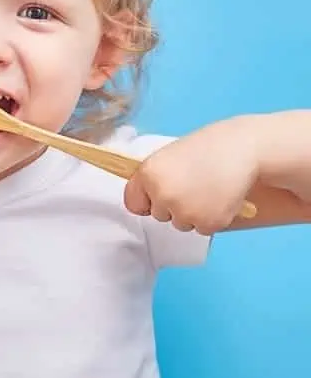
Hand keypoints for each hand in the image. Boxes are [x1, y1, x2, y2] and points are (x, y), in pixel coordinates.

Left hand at [124, 116, 259, 234]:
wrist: (243, 149)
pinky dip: (212, 218)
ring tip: (208, 188)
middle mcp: (162, 195)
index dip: (147, 199)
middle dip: (173, 204)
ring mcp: (185, 212)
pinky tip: (220, 197)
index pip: (133, 203)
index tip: (160, 192)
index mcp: (148, 175)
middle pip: (159, 215)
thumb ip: (154, 178)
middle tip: (193, 182)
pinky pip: (203, 228)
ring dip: (193, 212)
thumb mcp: (169, 157)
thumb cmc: (206, 148)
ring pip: (181, 223)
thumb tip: (145, 201)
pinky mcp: (208, 223)